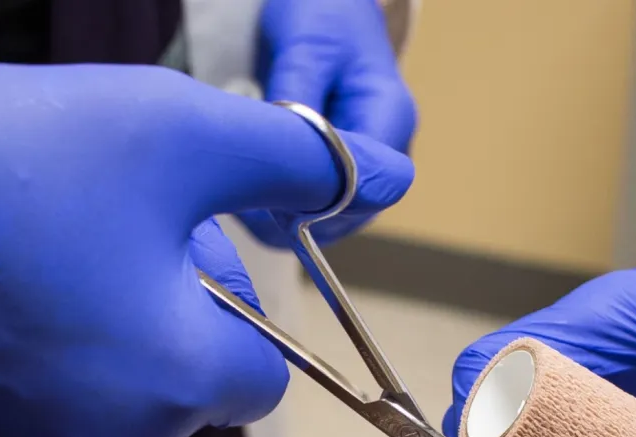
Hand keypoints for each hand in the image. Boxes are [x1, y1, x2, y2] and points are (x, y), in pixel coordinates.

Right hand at [0, 48, 412, 436]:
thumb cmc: (11, 158)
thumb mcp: (180, 132)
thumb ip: (292, 158)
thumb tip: (370, 175)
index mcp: (178, 378)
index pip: (262, 377)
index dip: (237, 302)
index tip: (189, 240)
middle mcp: (114, 436)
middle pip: (185, 387)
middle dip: (169, 314)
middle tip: (112, 225)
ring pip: (113, 393)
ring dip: (104, 331)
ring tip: (48, 246)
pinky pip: (39, 399)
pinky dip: (37, 350)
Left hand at [240, 0, 417, 246]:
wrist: (327, 3)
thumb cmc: (323, 14)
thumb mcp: (306, 48)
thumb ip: (298, 102)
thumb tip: (283, 156)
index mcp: (390, 115)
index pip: (372, 186)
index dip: (325, 201)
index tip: (274, 195)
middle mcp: (388, 143)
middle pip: (356, 210)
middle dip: (306, 216)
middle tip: (248, 206)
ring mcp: (368, 154)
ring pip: (337, 213)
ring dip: (294, 215)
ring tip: (245, 201)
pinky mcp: (343, 160)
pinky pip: (321, 199)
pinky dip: (288, 204)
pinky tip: (252, 194)